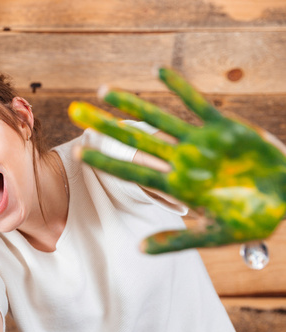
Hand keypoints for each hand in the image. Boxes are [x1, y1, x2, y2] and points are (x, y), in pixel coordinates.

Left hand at [68, 67, 285, 253]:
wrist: (285, 198)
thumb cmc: (250, 220)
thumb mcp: (213, 236)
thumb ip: (176, 242)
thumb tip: (139, 249)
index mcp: (175, 186)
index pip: (131, 171)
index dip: (106, 161)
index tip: (78, 152)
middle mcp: (181, 161)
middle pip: (134, 141)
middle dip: (105, 126)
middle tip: (75, 112)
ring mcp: (199, 143)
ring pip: (158, 119)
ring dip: (131, 104)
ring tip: (103, 90)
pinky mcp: (222, 127)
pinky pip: (196, 104)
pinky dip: (179, 88)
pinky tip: (158, 73)